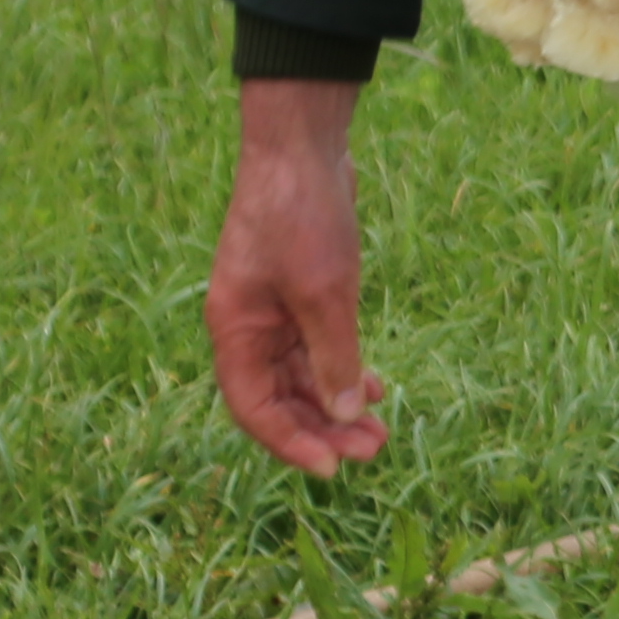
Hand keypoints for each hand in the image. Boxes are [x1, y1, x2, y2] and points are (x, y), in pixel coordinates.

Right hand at [209, 76, 390, 475]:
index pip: (254, 408)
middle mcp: (247, 327)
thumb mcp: (324, 293)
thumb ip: (333, 356)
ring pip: (302, 377)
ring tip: (382, 430)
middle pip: (280, 398)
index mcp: (236, 330)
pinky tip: (375, 387)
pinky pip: (316, 349)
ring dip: (338, 404)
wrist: (304, 148)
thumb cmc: (303, 216)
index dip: (291, 443)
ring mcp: (273, 311)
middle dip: (324, 428)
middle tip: (374, 451)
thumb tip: (343, 414)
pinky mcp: (299, 295)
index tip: (333, 469)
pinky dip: (342, 369)